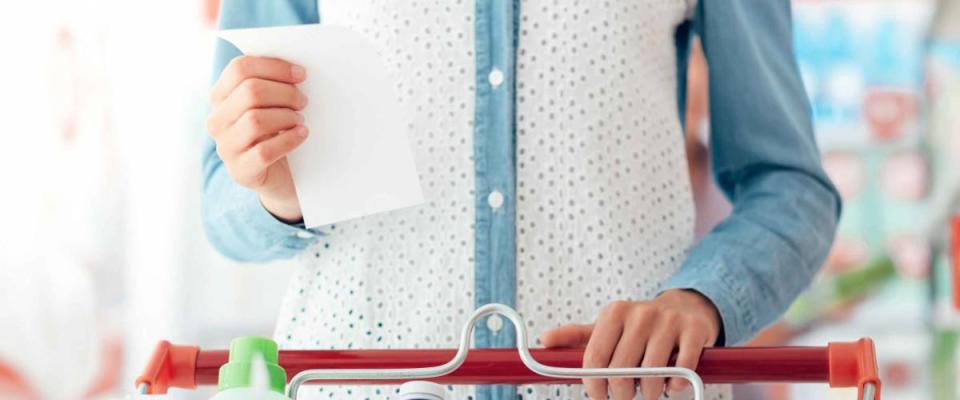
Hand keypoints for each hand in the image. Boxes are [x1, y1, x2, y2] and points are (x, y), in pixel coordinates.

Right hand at [206, 55, 308, 221]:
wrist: (276, 175)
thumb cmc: (274, 132)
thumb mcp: (267, 104)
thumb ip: (270, 83)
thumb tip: (294, 68)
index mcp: (220, 97)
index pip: (239, 68)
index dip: (274, 67)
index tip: (300, 74)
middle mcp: (216, 121)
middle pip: (250, 92)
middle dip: (284, 92)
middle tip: (303, 100)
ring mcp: (226, 147)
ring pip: (255, 120)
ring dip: (286, 116)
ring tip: (300, 120)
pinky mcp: (241, 171)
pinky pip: (264, 151)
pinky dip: (289, 140)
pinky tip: (302, 134)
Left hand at [540, 290, 720, 399]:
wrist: (685, 309)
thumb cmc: (640, 325)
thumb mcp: (607, 327)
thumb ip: (576, 336)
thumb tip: (544, 340)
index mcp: (614, 313)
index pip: (595, 358)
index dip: (594, 386)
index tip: (598, 396)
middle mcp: (641, 314)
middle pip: (621, 370)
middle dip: (622, 394)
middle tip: (626, 396)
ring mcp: (669, 321)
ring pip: (651, 374)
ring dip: (649, 392)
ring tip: (649, 390)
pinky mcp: (694, 331)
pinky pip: (682, 370)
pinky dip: (675, 386)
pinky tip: (670, 384)